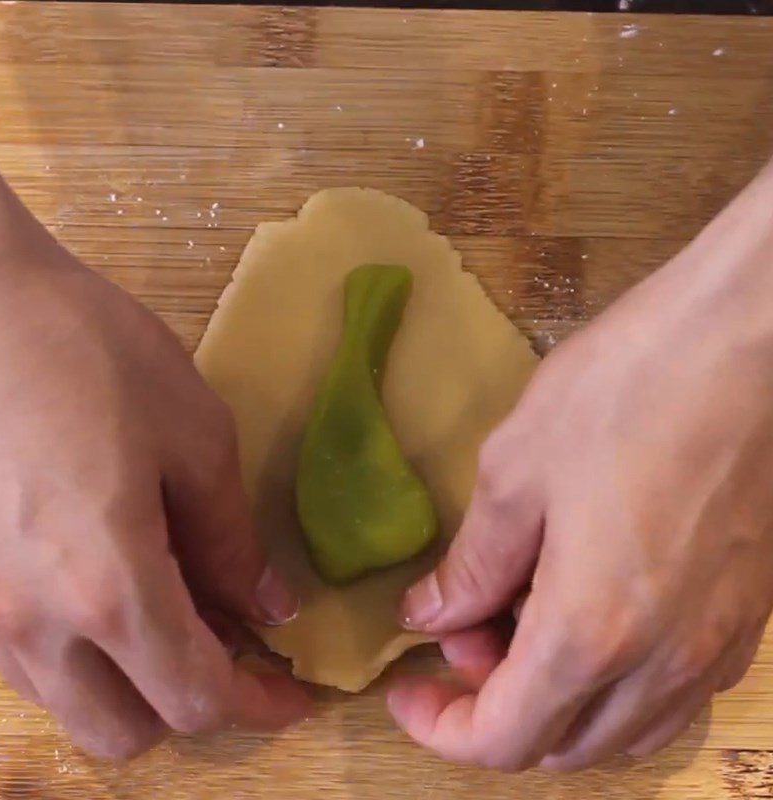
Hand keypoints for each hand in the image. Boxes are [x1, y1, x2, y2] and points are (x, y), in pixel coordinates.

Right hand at [0, 134, 307, 759]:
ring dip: (137, 688)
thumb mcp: (195, 440)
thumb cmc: (95, 357)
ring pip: (73, 706)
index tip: (296, 695)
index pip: (194, 697)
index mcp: (108, 589)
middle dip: (193, 708)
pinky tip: (120, 593)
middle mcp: (37, 624)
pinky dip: (90, 657)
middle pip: (126, 732)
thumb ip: (232, 540)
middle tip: (239, 649)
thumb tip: (268, 607)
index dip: (257, 707)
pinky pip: (36, 663)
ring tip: (184, 621)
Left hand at [390, 161, 772, 770]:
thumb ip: (471, 565)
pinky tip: (588, 615)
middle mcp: (663, 663)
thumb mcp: (514, 471)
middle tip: (460, 630)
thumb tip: (431, 617)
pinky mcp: (745, 618)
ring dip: (553, 699)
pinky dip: (611, 684)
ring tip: (518, 617)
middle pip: (560, 744)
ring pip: (619, 730)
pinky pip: (668, 695)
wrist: (741, 343)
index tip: (404, 688)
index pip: (502, 736)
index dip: (439, 728)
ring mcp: (716, 647)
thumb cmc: (620, 393)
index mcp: (592, 630)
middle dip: (492, 704)